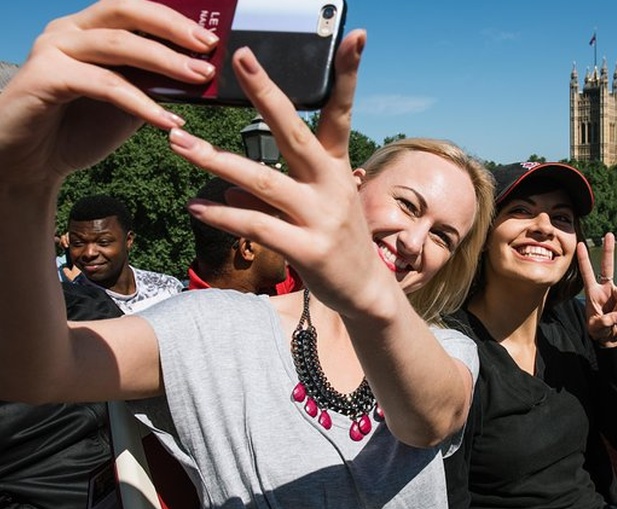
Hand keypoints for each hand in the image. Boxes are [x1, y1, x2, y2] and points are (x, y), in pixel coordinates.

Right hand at [0, 0, 217, 185]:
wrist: (31, 163)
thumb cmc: (78, 129)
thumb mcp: (128, 103)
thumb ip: (155, 84)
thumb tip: (202, 76)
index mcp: (90, 28)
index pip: (137, 9)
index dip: (176, 18)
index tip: (214, 34)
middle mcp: (70, 30)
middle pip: (127, 11)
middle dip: (172, 28)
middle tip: (209, 47)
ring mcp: (53, 49)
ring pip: (117, 44)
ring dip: (164, 61)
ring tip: (199, 78)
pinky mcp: (44, 76)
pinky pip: (103, 84)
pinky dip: (140, 102)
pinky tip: (168, 120)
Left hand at [169, 31, 383, 314]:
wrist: (364, 292)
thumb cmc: (336, 242)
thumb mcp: (316, 206)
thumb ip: (275, 191)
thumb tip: (230, 185)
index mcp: (337, 166)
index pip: (341, 111)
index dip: (348, 73)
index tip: (354, 34)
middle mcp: (332, 184)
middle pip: (295, 132)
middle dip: (267, 94)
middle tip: (239, 58)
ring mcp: (322, 217)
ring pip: (263, 181)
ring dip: (217, 161)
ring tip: (178, 144)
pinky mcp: (308, 250)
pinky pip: (257, 225)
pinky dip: (223, 214)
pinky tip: (195, 206)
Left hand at [576, 232, 616, 346]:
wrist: (611, 338)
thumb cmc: (598, 331)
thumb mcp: (595, 329)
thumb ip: (604, 322)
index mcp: (592, 292)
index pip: (587, 273)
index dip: (584, 259)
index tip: (581, 244)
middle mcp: (606, 288)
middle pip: (608, 266)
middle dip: (608, 250)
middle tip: (609, 234)